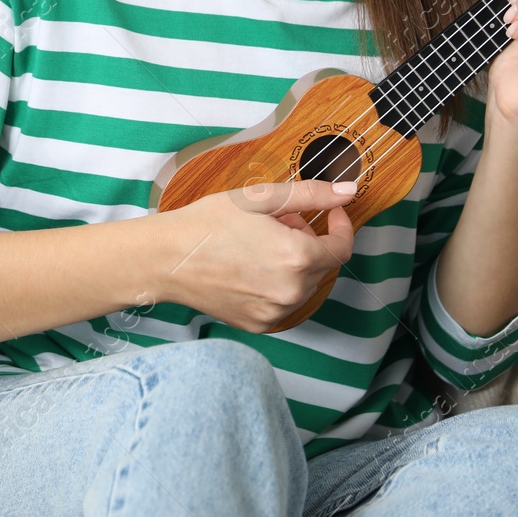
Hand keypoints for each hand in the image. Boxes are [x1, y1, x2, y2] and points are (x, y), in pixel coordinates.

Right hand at [146, 179, 357, 332]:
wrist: (167, 259)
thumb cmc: (209, 223)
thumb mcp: (260, 199)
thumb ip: (310, 194)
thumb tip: (350, 191)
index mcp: (296, 257)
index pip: (341, 248)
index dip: (341, 227)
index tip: (331, 213)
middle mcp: (291, 291)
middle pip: (320, 265)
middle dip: (309, 241)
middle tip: (277, 223)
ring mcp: (275, 313)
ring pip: (303, 285)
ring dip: (294, 264)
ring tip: (259, 245)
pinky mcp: (259, 325)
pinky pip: (282, 303)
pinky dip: (276, 285)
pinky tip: (249, 269)